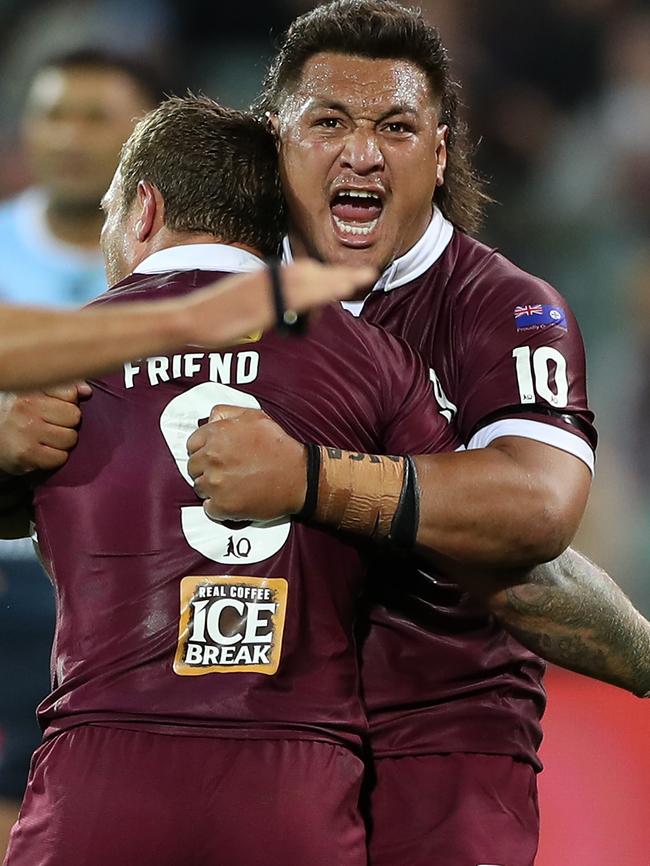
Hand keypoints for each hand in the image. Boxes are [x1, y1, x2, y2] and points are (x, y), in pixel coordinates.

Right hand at [0, 382, 90, 474]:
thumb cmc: (16, 418)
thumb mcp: (34, 397)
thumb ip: (62, 389)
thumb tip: (86, 391)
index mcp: (30, 389)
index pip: (70, 393)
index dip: (68, 404)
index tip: (55, 409)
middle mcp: (27, 406)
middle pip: (74, 416)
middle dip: (67, 424)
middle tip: (50, 427)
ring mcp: (27, 430)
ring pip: (70, 438)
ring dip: (62, 443)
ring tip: (45, 440)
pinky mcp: (27, 453)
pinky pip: (61, 457)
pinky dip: (55, 458)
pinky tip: (42, 453)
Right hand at [182, 260, 374, 346]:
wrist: (188, 319)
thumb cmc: (210, 317)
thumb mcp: (242, 306)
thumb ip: (266, 305)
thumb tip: (283, 314)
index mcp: (263, 277)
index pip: (301, 271)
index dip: (327, 274)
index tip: (347, 275)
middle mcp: (267, 278)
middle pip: (310, 273)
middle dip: (339, 275)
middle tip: (367, 275)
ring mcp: (265, 291)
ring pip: (308, 283)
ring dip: (334, 281)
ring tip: (359, 281)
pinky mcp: (262, 306)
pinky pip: (294, 299)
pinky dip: (316, 295)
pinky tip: (333, 295)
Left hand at [186, 405, 306, 520]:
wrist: (299, 477)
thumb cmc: (279, 447)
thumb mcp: (254, 416)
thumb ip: (226, 413)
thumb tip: (208, 420)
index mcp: (216, 435)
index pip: (191, 445)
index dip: (203, 451)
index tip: (215, 457)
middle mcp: (212, 458)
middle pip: (192, 467)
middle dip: (206, 469)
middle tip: (226, 472)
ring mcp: (216, 483)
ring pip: (199, 488)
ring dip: (212, 488)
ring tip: (232, 486)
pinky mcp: (223, 506)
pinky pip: (208, 508)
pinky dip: (219, 507)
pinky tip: (234, 500)